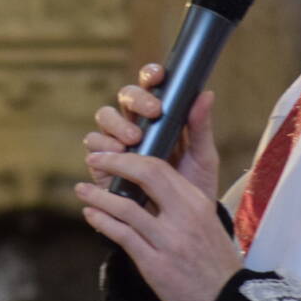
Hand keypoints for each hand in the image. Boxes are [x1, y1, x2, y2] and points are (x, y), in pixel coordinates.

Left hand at [76, 151, 240, 300]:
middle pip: (145, 175)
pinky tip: (91, 215)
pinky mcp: (155, 265)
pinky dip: (102, 221)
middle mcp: (185, 218)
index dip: (132, 158)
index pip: (161, 168)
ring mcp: (170, 241)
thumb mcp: (208, 227)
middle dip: (114, 163)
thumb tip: (149, 189)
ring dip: (98, 196)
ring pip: (126, 207)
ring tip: (81, 190)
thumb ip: (182, 206)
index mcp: (199, 204)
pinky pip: (122, 236)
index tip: (114, 155)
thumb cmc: (216, 266)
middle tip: (95, 159)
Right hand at [81, 63, 219, 201]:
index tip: (159, 76)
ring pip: (105, 118)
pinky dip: (103, 148)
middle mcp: (135, 124)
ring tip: (133, 139)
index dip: (150, 76)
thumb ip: (200, 127)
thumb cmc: (192, 186)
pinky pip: (94, 146)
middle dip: (136, 99)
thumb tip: (206, 94)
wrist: (179, 225)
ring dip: (117, 124)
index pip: (151, 86)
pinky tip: (117, 156)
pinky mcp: (102, 163)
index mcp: (161, 116)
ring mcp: (116, 142)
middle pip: (125, 97)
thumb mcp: (202, 157)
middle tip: (152, 112)